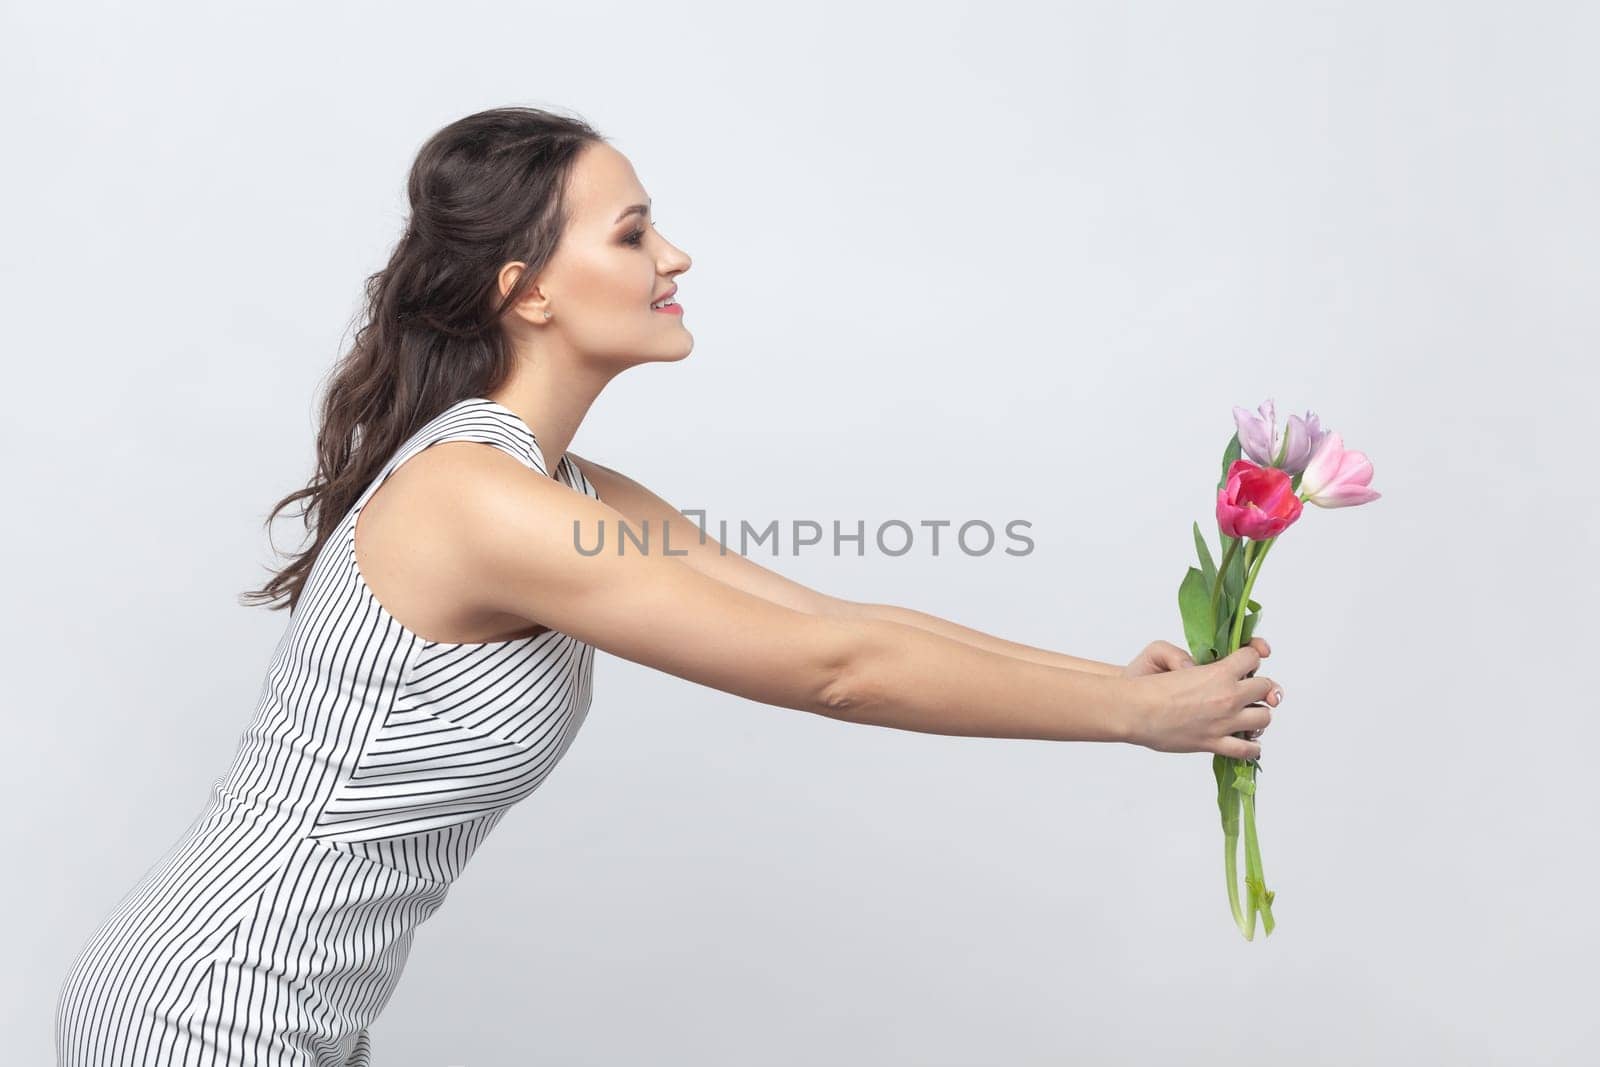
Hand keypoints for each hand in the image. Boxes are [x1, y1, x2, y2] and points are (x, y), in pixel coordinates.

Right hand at [1121, 641, 1280, 759]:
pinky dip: (1252, 747)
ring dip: (1258, 714)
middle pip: (1266, 687)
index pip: (1253, 656)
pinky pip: (1248, 750)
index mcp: (1219, 673)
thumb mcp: (1166, 654)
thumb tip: (1200, 668)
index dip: (1251, 656)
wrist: (1134, 711)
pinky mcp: (1214, 743)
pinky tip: (1247, 741)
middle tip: (1247, 689)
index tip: (1246, 661)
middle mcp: (1228, 697)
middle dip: (1259, 686)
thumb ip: (1190, 657)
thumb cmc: (1147, 686)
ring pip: (1264, 718)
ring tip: (1247, 714)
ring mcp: (1224, 722)